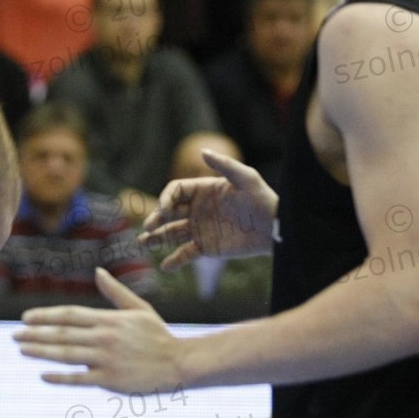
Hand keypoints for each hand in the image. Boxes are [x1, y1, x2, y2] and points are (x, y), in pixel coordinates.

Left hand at [14, 268, 181, 391]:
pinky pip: (79, 378)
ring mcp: (106, 359)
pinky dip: (60, 377)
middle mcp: (103, 337)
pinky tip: (43, 375)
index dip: (44, 316)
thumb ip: (115, 292)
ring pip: (65, 354)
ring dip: (40, 351)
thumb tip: (97, 272)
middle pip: (61, 334)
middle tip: (14, 335)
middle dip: (34, 334)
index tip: (25, 317)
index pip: (68, 315)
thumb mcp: (138, 309)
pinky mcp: (110, 380)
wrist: (181, 364)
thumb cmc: (158, 335)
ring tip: (22, 349)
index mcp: (108, 319)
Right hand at [140, 149, 276, 270]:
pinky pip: (186, 254)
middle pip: (168, 212)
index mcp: (202, 190)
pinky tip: (165, 267)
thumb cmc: (262, 199)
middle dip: (155, 218)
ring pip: (171, 233)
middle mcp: (197, 209)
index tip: (164, 210)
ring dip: (156, 238)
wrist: (276, 229)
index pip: (175, 192)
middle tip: (148, 227)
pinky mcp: (207, 247)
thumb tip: (201, 150)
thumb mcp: (246, 178)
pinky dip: (174, 261)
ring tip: (142, 244)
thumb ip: (224, 164)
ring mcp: (200, 229)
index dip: (166, 199)